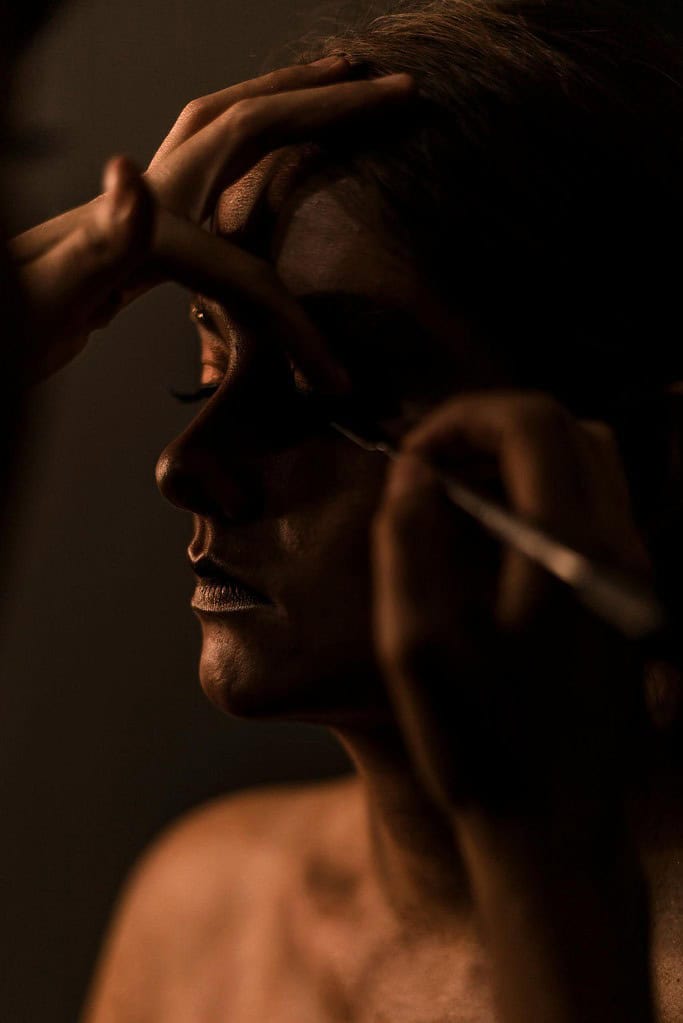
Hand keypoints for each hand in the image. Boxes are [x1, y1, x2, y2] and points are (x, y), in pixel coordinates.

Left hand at [10, 58, 412, 384]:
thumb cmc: (11, 325)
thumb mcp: (48, 295)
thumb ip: (99, 240)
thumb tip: (130, 176)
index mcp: (143, 225)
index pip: (245, 271)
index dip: (295, 329)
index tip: (336, 379)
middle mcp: (147, 196)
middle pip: (247, 128)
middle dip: (326, 106)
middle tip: (391, 90)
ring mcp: (142, 204)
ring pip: (224, 130)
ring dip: (287, 101)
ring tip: (337, 85)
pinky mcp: (140, 226)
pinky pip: (211, 167)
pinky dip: (252, 143)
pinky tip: (266, 163)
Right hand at [372, 390, 656, 1021]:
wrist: (555, 831)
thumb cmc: (480, 746)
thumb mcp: (415, 645)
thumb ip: (409, 540)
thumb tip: (415, 472)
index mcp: (569, 549)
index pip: (531, 421)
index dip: (462, 418)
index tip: (412, 458)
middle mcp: (617, 548)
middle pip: (569, 428)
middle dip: (491, 429)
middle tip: (432, 468)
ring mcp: (632, 574)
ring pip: (589, 463)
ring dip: (520, 459)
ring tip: (457, 498)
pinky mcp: (627, 600)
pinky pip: (592, 509)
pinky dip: (541, 495)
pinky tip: (490, 542)